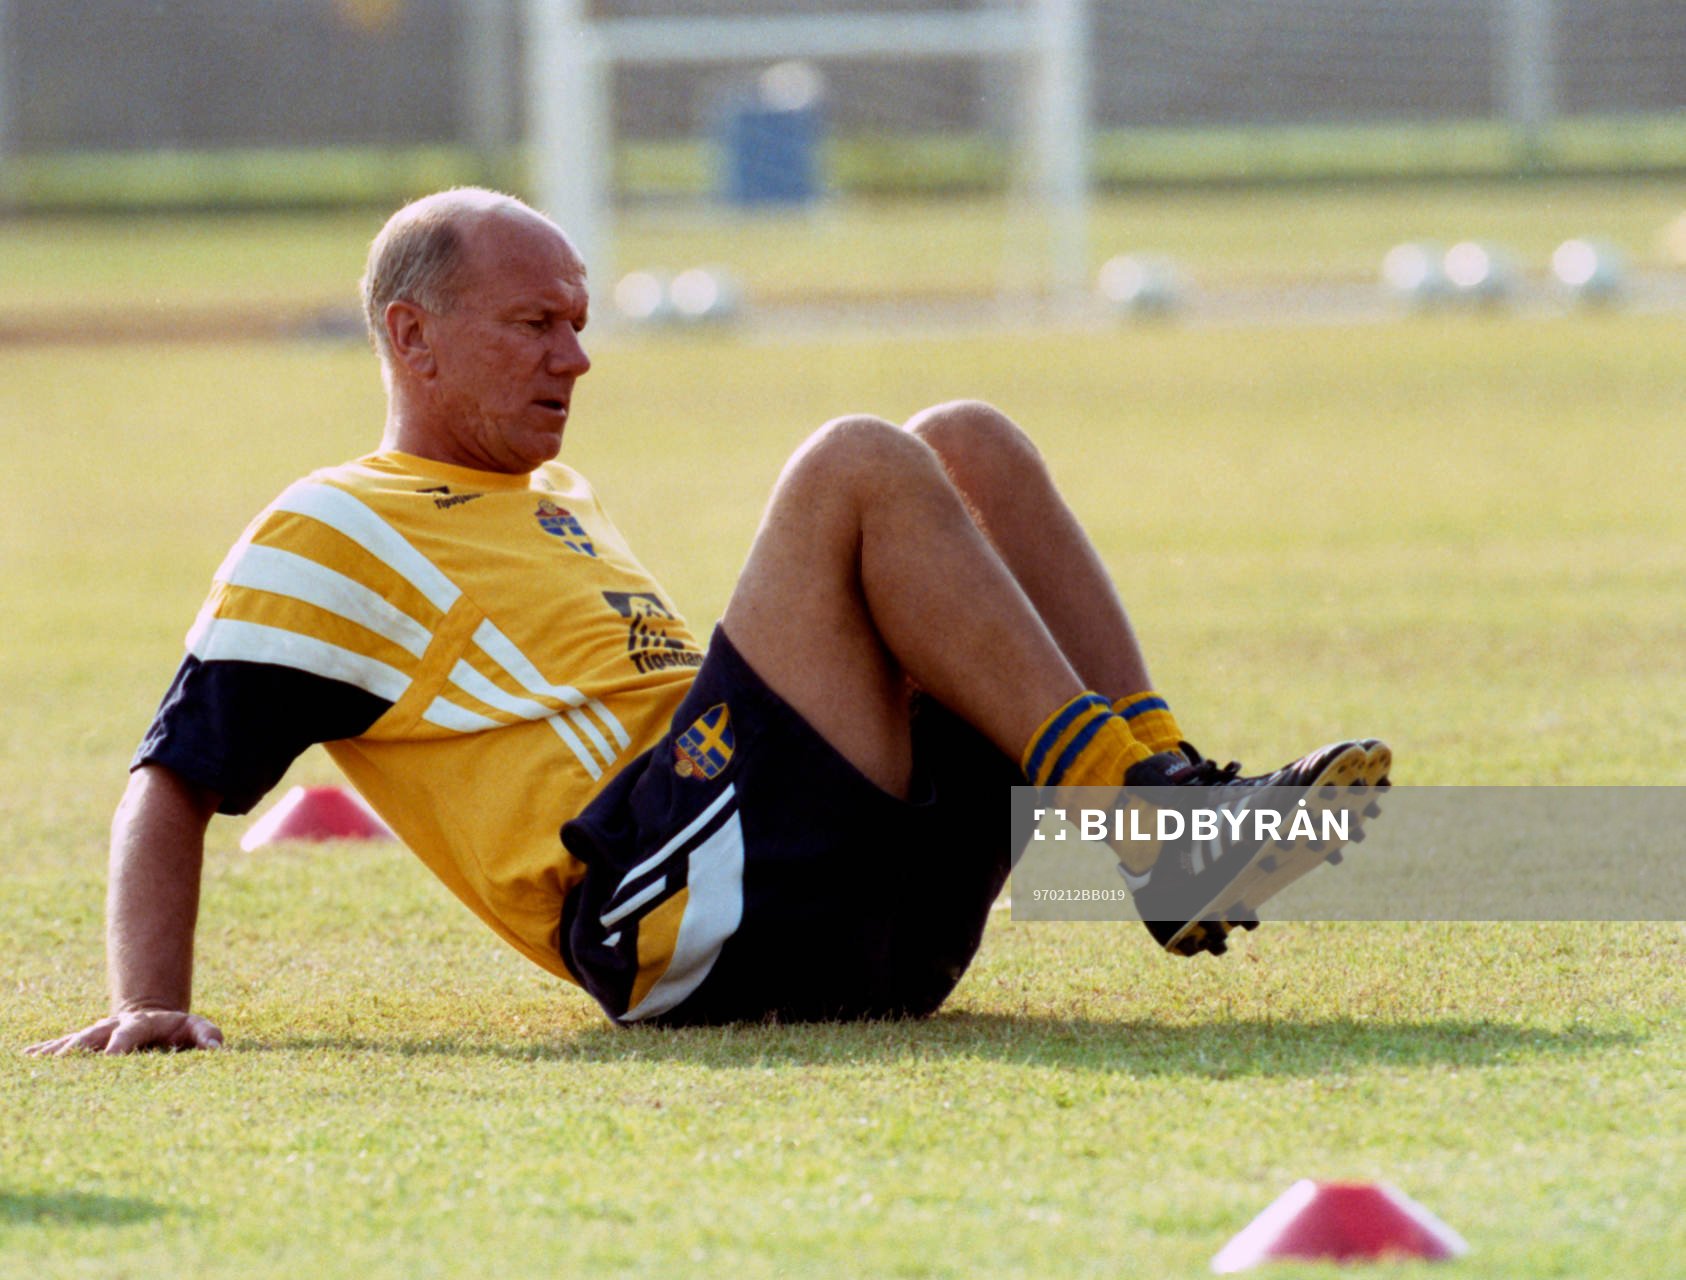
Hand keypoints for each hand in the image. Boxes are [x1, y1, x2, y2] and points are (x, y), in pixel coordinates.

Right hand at [24, 1009, 223, 1056]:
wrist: (153, 1013)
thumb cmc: (179, 1028)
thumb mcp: (197, 1027)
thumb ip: (207, 1034)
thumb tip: (216, 1048)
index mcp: (142, 1023)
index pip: (130, 1033)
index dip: (122, 1043)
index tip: (112, 1055)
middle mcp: (113, 1026)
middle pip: (92, 1035)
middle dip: (78, 1048)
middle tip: (63, 1063)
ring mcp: (96, 1033)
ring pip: (73, 1041)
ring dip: (56, 1052)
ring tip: (36, 1062)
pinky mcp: (84, 1042)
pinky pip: (61, 1046)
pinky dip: (45, 1052)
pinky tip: (27, 1059)